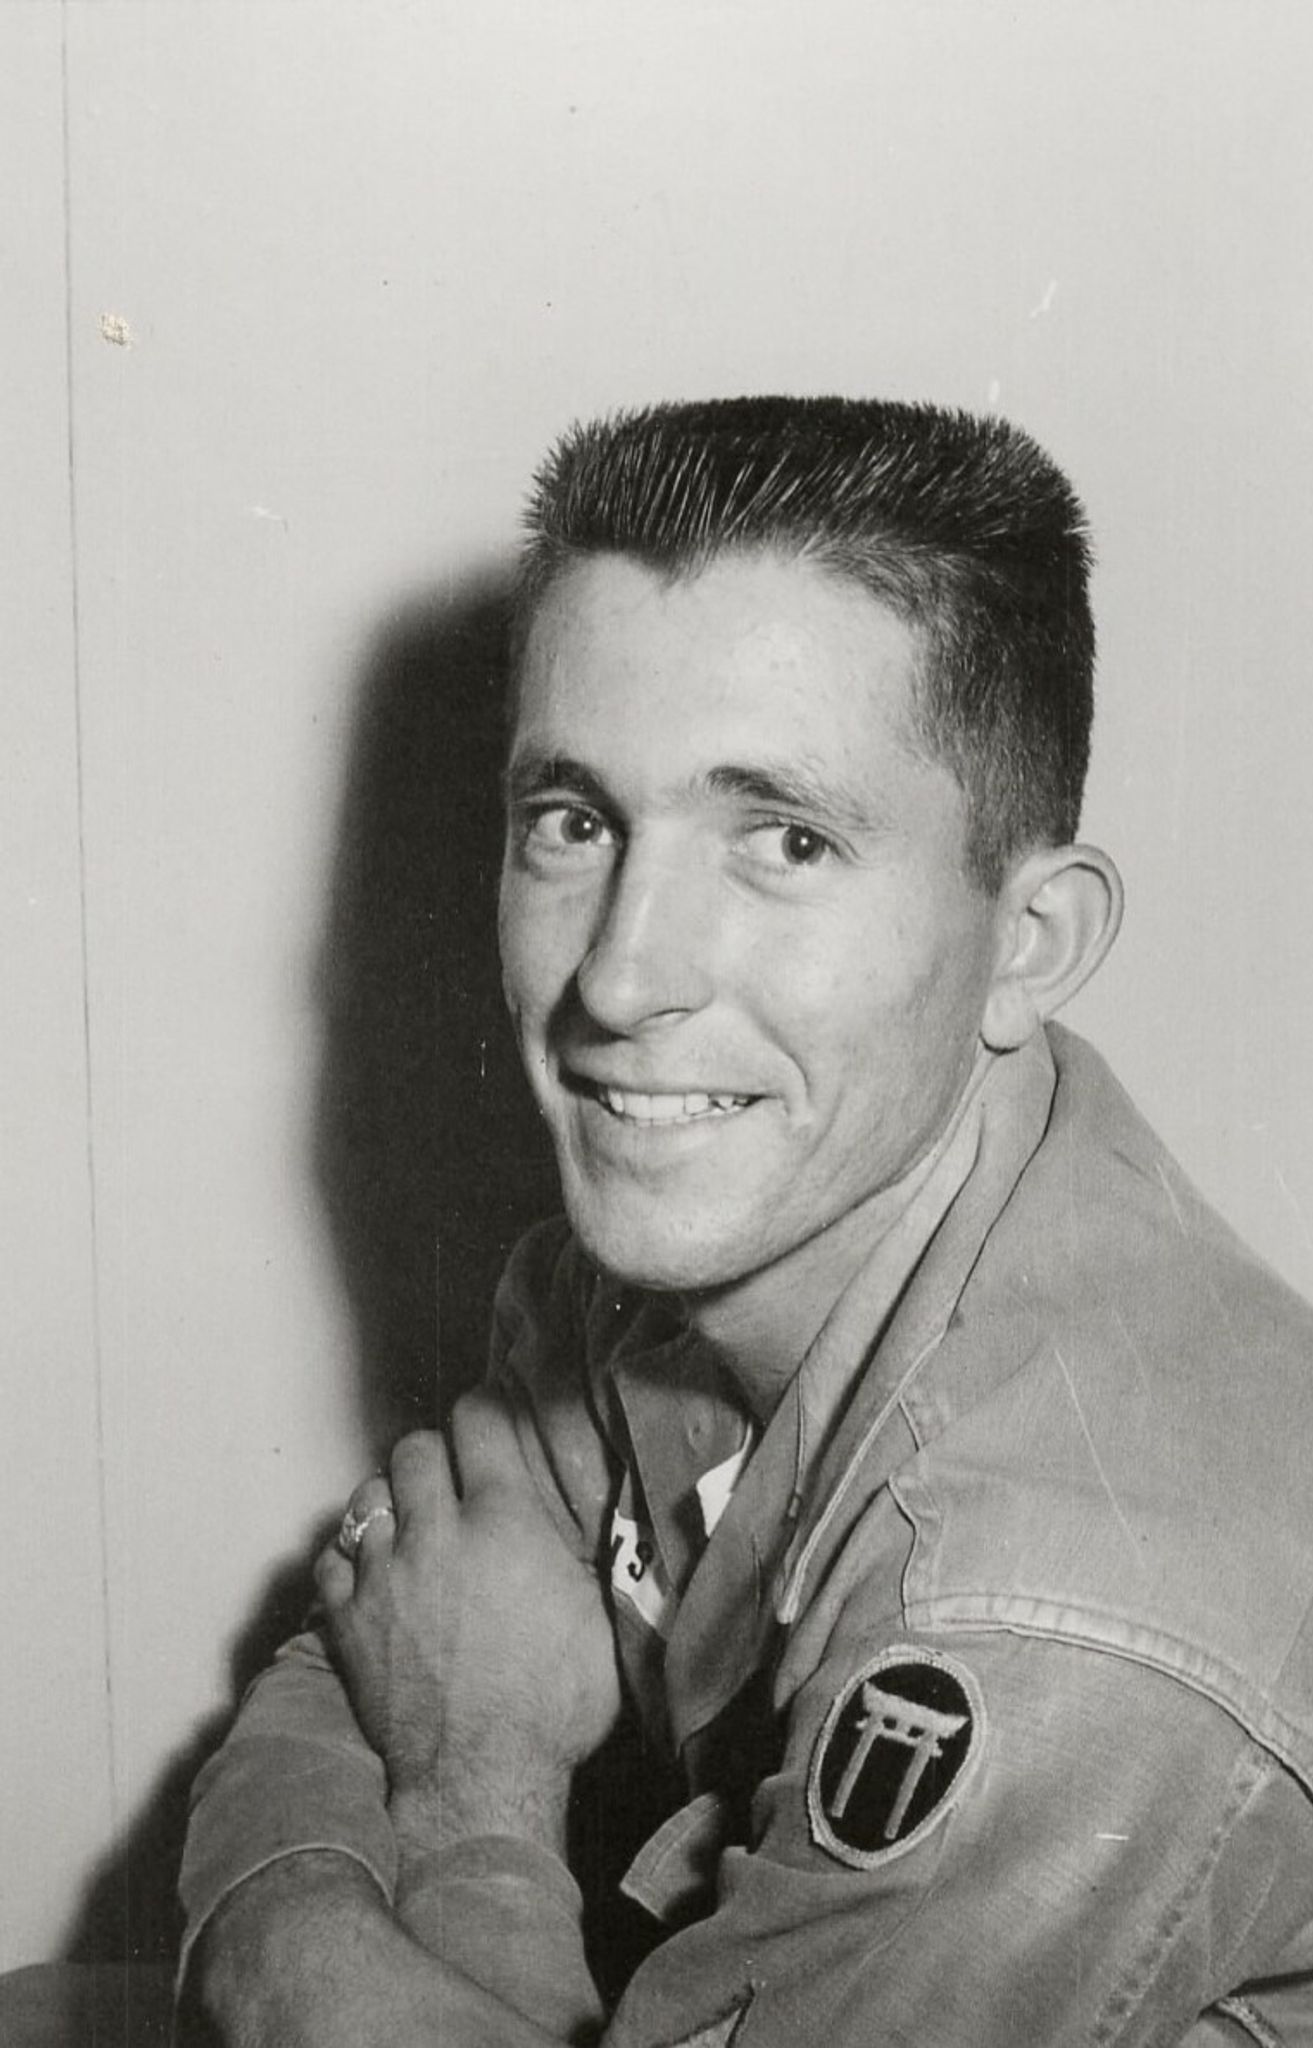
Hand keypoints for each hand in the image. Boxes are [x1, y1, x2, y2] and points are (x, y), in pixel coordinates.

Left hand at [316, 1392, 620, 1853]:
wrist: (479, 1779)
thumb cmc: (552, 1709)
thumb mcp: (594, 1622)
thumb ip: (577, 1561)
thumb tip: (581, 1530)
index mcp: (505, 1523)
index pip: (479, 1423)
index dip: (484, 1413)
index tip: (487, 1423)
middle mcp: (438, 1533)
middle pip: (415, 1449)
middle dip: (432, 1456)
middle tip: (446, 1481)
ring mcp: (385, 1574)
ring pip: (367, 1495)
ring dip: (388, 1502)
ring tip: (405, 1524)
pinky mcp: (347, 1618)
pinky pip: (330, 1557)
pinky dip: (349, 1558)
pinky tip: (371, 1573)